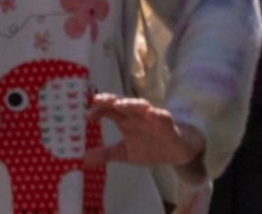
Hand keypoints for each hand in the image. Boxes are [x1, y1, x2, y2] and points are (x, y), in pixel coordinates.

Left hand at [83, 94, 204, 170]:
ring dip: (130, 104)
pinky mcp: (168, 123)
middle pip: (123, 103)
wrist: (177, 152)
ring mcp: (152, 117)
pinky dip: (156, 114)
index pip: (110, 111)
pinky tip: (150, 113)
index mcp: (126, 120)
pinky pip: (162, 116)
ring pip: (141, 106)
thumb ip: (106, 154)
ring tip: (118, 105)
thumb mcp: (125, 153)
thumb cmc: (150, 146)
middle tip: (97, 100)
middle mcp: (137, 115)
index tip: (87, 116)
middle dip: (110, 101)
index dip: (98, 111)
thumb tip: (84, 160)